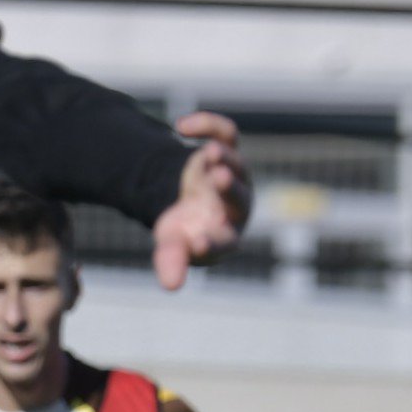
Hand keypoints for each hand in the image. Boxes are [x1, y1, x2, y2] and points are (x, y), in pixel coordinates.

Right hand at [150, 111, 250, 288]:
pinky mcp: (226, 151)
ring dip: (225, 157)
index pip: (224, 240)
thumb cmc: (184, 231)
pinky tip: (182, 125)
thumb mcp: (172, 245)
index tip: (196, 242)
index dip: (211, 242)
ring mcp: (235, 175)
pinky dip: (208, 126)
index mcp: (225, 234)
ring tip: (210, 152)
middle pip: (241, 197)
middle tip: (219, 178)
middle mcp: (237, 205)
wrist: (192, 202)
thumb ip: (172, 262)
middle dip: (230, 188)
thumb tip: (171, 286)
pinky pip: (226, 133)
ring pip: (238, 163)